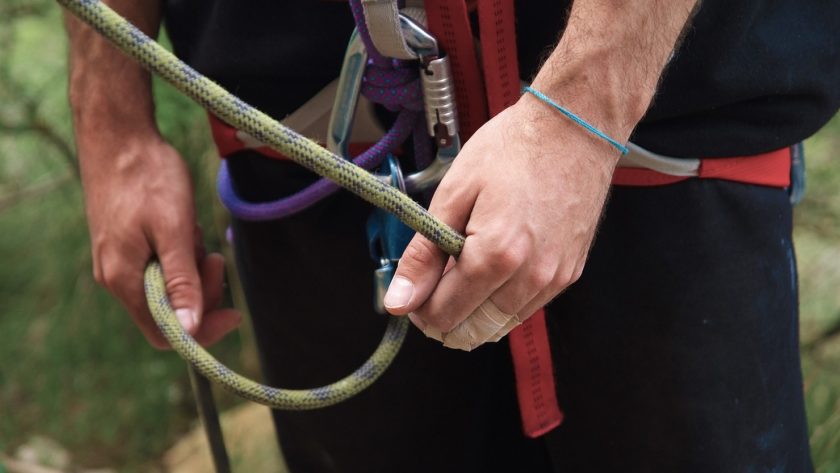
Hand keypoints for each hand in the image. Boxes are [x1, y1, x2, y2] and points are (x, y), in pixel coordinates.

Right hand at [81, 133, 240, 348]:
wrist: (118, 134)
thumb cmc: (146, 176)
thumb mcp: (174, 229)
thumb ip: (181, 281)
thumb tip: (189, 330)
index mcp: (124, 279)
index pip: (166, 332)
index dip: (202, 330)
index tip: (234, 311)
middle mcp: (116, 277)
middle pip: (170, 310)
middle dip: (201, 289)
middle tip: (216, 256)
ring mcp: (119, 260)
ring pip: (168, 285)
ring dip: (193, 266)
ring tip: (195, 230)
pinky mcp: (126, 245)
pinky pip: (161, 264)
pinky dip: (181, 252)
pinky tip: (184, 225)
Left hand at [384, 93, 622, 348]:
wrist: (574, 128)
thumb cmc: (515, 149)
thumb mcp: (454, 193)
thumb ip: (424, 255)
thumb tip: (399, 300)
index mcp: (496, 254)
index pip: (445, 314)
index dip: (418, 309)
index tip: (410, 292)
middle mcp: (530, 276)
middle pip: (472, 332)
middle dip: (442, 319)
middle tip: (429, 290)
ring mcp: (554, 279)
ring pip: (499, 328)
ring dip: (471, 316)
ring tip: (457, 278)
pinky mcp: (569, 274)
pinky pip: (525, 310)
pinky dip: (499, 304)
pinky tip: (488, 275)